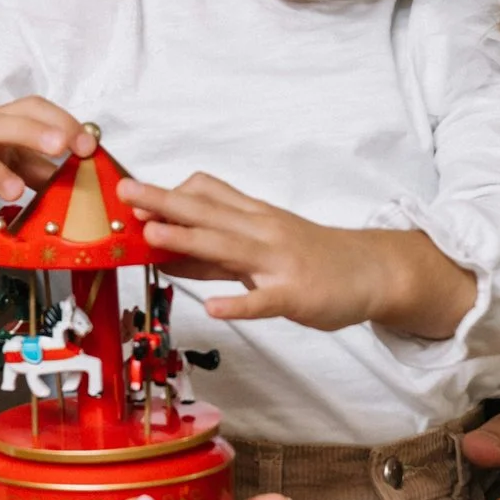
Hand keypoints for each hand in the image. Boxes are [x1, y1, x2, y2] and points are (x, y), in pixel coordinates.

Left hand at [119, 174, 476, 338]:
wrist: (373, 270)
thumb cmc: (312, 256)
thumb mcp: (262, 244)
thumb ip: (214, 251)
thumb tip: (165, 251)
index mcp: (254, 217)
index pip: (207, 196)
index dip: (169, 193)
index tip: (132, 191)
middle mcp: (264, 232)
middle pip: (208, 213)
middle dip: (164, 202)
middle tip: (125, 193)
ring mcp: (280, 262)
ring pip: (229, 247)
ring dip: (189, 240)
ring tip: (152, 235)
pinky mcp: (296, 295)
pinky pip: (264, 299)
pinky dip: (238, 303)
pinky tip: (212, 309)